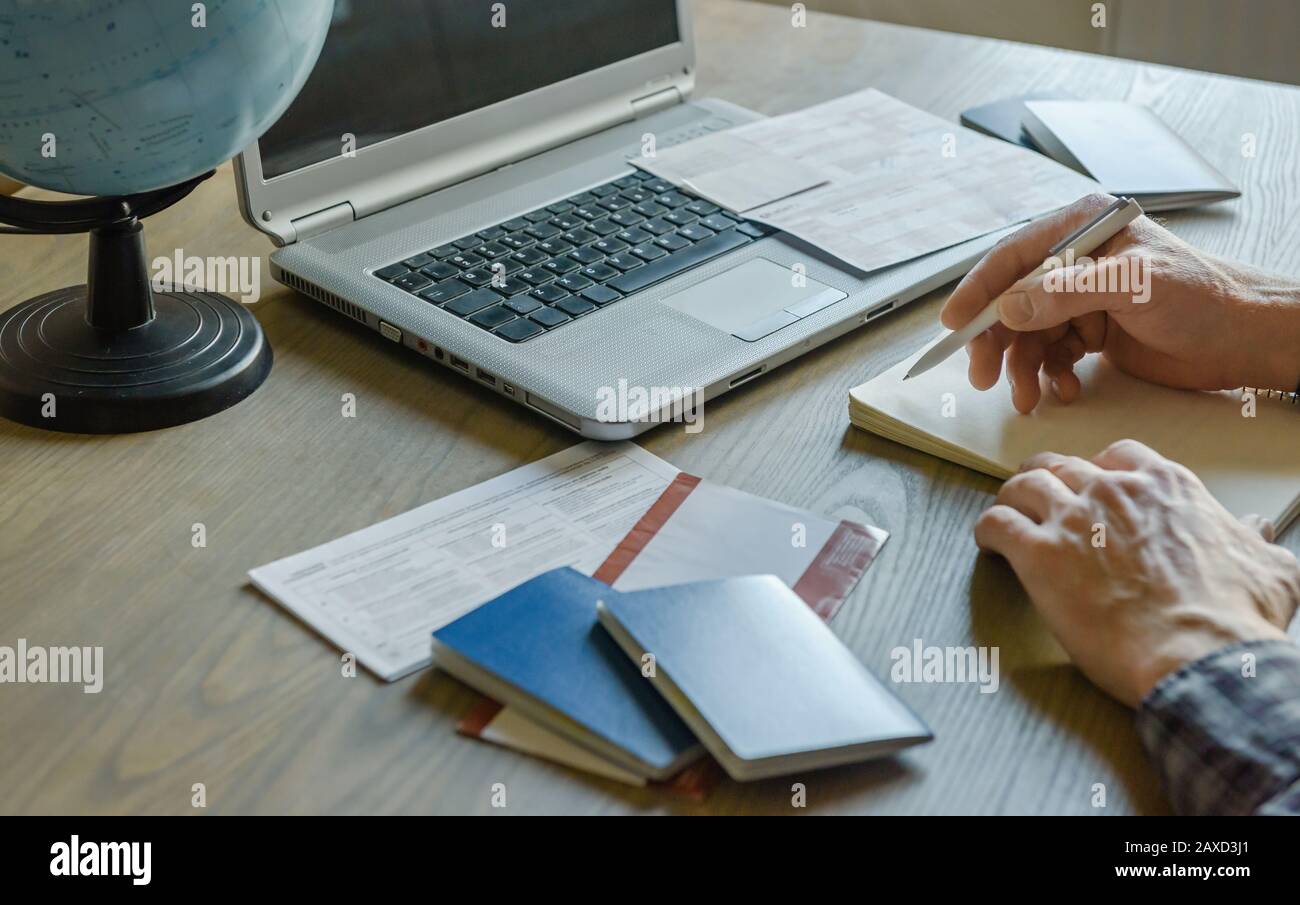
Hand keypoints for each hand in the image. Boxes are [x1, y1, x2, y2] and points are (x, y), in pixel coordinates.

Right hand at [941, 193, 1299, 412]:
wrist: (1244, 337)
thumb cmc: (1203, 296)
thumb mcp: (1133, 285)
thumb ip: (1067, 293)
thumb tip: (1009, 307)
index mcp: (1081, 230)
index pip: (1012, 257)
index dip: (978, 291)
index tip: (953, 324)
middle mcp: (1076, 261)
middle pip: (1012, 300)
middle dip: (995, 341)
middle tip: (984, 376)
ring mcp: (1082, 298)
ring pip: (1028, 334)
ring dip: (1022, 368)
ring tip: (1028, 396)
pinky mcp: (1091, 332)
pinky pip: (1051, 355)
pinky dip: (1049, 376)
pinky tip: (1062, 389)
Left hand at [975, 439, 1299, 706]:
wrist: (1198, 656)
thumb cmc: (1232, 619)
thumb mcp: (1267, 567)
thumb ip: (1254, 540)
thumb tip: (1256, 528)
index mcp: (1166, 487)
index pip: (1120, 456)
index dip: (1101, 471)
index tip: (1094, 486)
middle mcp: (1114, 492)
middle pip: (1064, 465)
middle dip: (1050, 479)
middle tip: (1042, 497)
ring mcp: (1072, 519)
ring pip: (1024, 485)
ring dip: (1013, 498)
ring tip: (1008, 512)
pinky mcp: (1038, 554)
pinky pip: (996, 524)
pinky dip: (986, 529)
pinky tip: (987, 540)